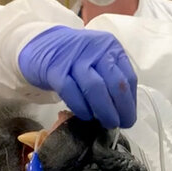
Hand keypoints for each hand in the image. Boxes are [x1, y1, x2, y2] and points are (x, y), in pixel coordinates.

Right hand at [18, 26, 136, 128]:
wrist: (41, 45)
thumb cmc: (74, 58)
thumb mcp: (97, 60)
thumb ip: (110, 78)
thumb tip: (123, 110)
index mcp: (110, 47)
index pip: (128, 77)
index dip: (130, 102)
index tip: (128, 118)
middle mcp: (95, 48)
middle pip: (116, 83)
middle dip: (121, 109)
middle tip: (119, 125)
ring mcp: (74, 57)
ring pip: (95, 88)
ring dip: (104, 111)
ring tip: (106, 124)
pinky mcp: (55, 68)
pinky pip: (71, 92)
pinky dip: (81, 108)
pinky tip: (85, 116)